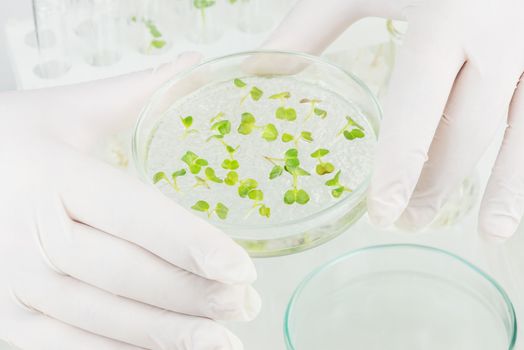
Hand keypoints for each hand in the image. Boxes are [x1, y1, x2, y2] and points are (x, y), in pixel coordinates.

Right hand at [0, 53, 259, 348]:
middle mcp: (31, 232)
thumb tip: (194, 62)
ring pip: (103, 317)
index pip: (134, 214)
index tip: (242, 267)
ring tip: (222, 338)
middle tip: (245, 302)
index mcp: (54, 175)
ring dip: (168, 333)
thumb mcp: (65, 110)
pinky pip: (68, 347)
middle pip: (127, 273)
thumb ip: (134, 91)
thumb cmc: (11, 139)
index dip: (191, 243)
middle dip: (193, 294)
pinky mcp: (4, 320)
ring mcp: (14, 283)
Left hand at [263, 0, 523, 239]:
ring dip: (504, 187)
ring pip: (523, 131)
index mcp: (445, 19)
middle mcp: (498, 38)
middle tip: (409, 221)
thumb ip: (311, 25)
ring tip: (486, 232)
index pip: (419, 106)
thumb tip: (258, 69)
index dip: (401, 164)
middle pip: (467, 130)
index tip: (383, 211)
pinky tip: (517, 190)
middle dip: (438, 183)